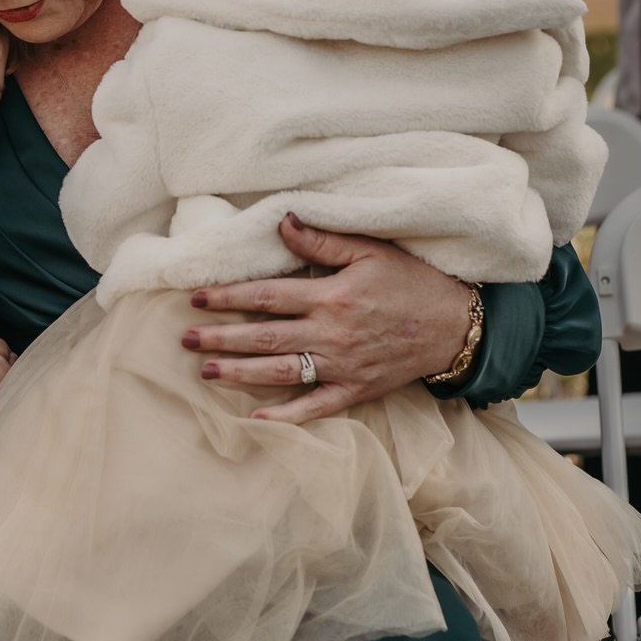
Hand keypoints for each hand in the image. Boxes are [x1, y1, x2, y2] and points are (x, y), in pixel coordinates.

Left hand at [181, 214, 471, 423]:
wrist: (455, 326)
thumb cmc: (412, 281)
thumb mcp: (371, 250)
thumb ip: (323, 240)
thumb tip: (282, 222)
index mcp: (332, 296)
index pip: (268, 296)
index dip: (230, 296)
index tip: (197, 297)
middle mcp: (332, 333)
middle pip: (265, 336)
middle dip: (222, 337)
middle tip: (185, 339)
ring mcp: (342, 365)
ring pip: (281, 372)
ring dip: (239, 372)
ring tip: (205, 372)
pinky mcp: (355, 390)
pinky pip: (315, 407)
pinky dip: (285, 416)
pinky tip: (254, 418)